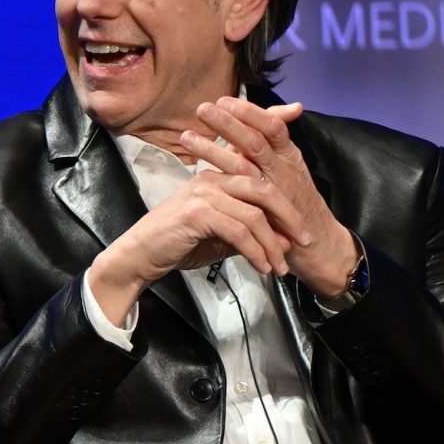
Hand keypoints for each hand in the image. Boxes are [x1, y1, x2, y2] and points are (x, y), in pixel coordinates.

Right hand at [89, 166, 300, 325]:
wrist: (139, 255)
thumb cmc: (176, 244)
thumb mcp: (219, 235)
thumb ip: (249, 233)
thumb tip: (284, 242)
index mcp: (216, 176)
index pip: (261, 180)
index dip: (287, 201)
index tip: (303, 228)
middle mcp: (211, 178)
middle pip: (264, 190)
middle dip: (289, 218)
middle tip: (304, 242)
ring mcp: (203, 193)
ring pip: (254, 215)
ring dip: (272, 245)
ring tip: (279, 267)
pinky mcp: (197, 213)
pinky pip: (239, 231)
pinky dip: (256, 252)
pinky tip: (261, 267)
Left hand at [181, 97, 357, 296]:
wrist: (319, 244)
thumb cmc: (296, 205)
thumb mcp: (286, 172)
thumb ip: (270, 147)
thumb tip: (276, 115)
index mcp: (288, 155)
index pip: (271, 125)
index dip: (249, 112)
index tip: (224, 101)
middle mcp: (284, 168)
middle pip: (255, 139)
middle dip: (229, 122)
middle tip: (203, 109)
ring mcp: (277, 189)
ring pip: (243, 164)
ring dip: (214, 149)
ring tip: (186, 138)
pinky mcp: (268, 211)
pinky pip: (244, 194)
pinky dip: (221, 183)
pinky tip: (199, 176)